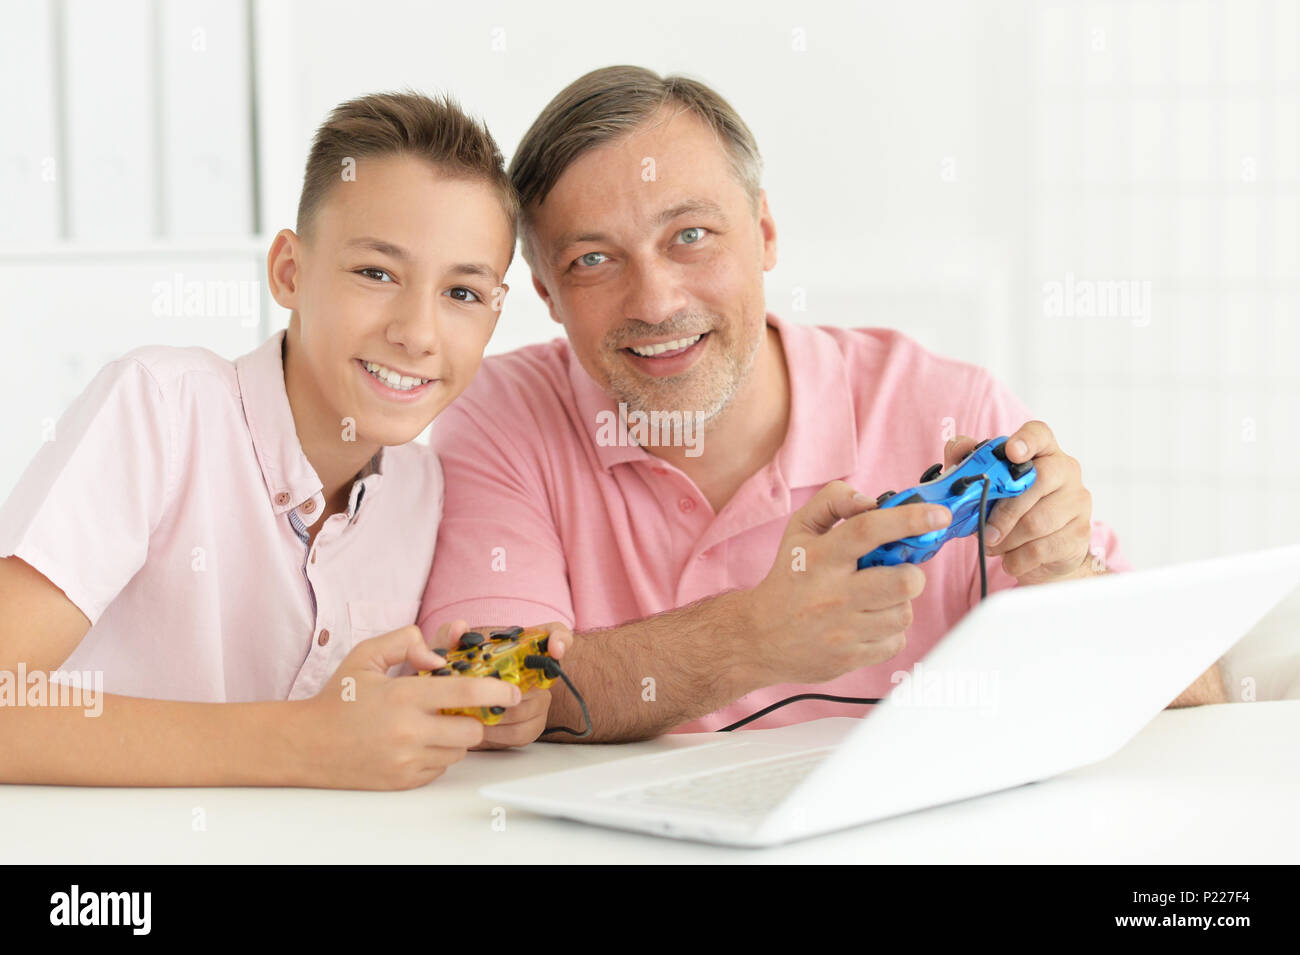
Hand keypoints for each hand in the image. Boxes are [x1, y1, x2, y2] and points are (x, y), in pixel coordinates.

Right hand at [298, 625, 520, 789]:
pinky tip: (413, 743)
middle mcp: (408, 731)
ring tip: (427, 724)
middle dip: (473, 718)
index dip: (496, 691)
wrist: (307, 745)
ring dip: (454, 738)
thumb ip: (406, 640)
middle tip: (456, 709)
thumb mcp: (366, 655)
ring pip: (459, 751)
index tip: (511, 690)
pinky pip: (440, 768)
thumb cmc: (339, 699)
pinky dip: (436, 755)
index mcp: (403, 696)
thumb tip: (440, 654)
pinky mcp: (403, 781)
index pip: (466, 695)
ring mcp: (407, 760)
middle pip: (473, 730)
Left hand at [430, 618, 573, 749]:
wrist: (452, 707)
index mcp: (523, 648)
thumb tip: (459, 628)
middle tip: (480, 694)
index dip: (561, 639)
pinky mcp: (531, 727)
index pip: (557, 634)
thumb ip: (449, 635)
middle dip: (505, 690)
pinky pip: (520, 733)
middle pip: (538, 682)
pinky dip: (496, 734)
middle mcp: (538, 674)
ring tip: (472, 713)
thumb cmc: (457, 675)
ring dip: (497, 714)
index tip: (555, 649)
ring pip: (526, 710)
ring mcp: (538, 702)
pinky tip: (479, 728)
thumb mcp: (448, 652)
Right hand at [748, 480, 950, 684]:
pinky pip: (895, 641)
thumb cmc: (789, 578)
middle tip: (896, 570)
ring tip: (875, 598)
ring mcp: (843, 630)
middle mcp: (833, 594)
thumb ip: (834, 502)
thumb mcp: (799, 530)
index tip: (936, 515)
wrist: (759, 636)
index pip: (868, 530)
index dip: (908, 519)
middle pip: (902, 581)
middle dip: (911, 572)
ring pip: (903, 613)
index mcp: (821, 557)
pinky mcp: (850, 657)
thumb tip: (871, 502)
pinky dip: (889, 630)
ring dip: (898, 602)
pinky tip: (869, 621)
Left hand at [944, 423, 1093, 584]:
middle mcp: (1066, 471)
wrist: (1048, 550)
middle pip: (1039, 481)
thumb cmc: (1014, 508)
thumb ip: (969, 462)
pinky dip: (1017, 559)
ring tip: (994, 545)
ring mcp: (1078, 501)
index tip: (1011, 452)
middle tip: (985, 531)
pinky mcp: (1079, 533)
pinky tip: (1010, 559)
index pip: (1039, 434)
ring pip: (1037, 522)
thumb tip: (958, 447)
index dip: (1026, 440)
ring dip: (1007, 540)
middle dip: (1005, 511)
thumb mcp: (989, 484)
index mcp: (1043, 452)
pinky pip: (1041, 549)